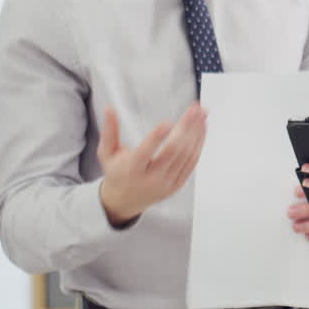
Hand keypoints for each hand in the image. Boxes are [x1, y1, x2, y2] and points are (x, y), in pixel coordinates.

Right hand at [97, 104, 206, 227]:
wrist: (125, 200)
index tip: (167, 122)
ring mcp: (167, 182)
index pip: (144, 153)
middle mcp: (151, 178)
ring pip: (186, 155)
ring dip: (196, 132)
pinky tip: (202, 129)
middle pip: (172, 151)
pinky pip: (192, 162)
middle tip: (194, 109)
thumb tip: (109, 108)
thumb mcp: (107, 153)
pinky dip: (199, 144)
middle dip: (185, 127)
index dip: (156, 138)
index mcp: (131, 170)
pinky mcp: (178, 184)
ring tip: (201, 113)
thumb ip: (109, 131)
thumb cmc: (117, 172)